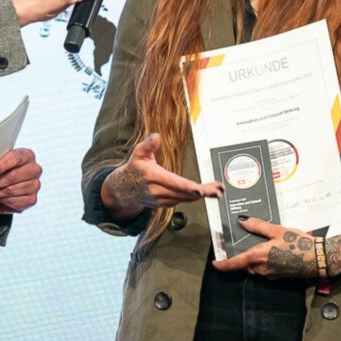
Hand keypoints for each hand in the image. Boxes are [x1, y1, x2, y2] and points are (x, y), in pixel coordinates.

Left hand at [0, 148, 41, 214]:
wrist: (3, 187)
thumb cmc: (1, 173)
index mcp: (27, 155)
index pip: (16, 157)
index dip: (3, 164)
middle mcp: (34, 169)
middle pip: (13, 176)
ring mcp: (35, 185)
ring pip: (12, 190)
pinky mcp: (32, 199)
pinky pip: (15, 202)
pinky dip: (2, 201)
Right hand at [101, 133, 223, 219]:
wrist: (122, 190)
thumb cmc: (133, 170)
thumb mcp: (138, 154)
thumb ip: (148, 145)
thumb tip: (156, 136)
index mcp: (153, 177)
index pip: (175, 183)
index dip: (190, 188)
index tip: (202, 189)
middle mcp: (158, 191)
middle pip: (184, 193)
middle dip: (203, 192)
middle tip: (218, 190)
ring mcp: (161, 199)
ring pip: (185, 198)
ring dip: (202, 195)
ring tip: (216, 191)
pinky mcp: (164, 204)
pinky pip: (182, 201)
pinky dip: (194, 197)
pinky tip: (204, 193)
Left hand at [212, 218, 340, 278]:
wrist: (317, 258)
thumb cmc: (298, 243)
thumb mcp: (277, 230)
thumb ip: (258, 226)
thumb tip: (243, 221)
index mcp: (258, 256)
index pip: (234, 263)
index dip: (222, 265)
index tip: (215, 263)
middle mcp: (261, 268)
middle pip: (244, 264)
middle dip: (242, 255)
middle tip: (243, 242)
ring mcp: (270, 274)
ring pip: (254, 266)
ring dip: (253, 258)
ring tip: (261, 243)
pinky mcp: (277, 275)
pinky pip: (264, 268)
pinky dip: (263, 261)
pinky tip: (272, 250)